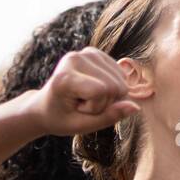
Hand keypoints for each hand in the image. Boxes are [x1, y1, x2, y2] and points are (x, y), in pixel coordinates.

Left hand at [26, 47, 140, 136]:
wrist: (45, 106)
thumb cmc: (60, 118)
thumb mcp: (81, 126)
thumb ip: (108, 118)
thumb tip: (135, 107)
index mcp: (65, 77)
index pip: (102, 91)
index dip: (95, 108)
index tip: (76, 109)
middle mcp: (75, 58)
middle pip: (113, 85)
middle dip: (103, 102)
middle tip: (81, 105)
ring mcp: (86, 52)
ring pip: (120, 80)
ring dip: (108, 96)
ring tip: (86, 98)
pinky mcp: (95, 53)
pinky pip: (119, 75)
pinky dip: (111, 87)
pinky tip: (93, 89)